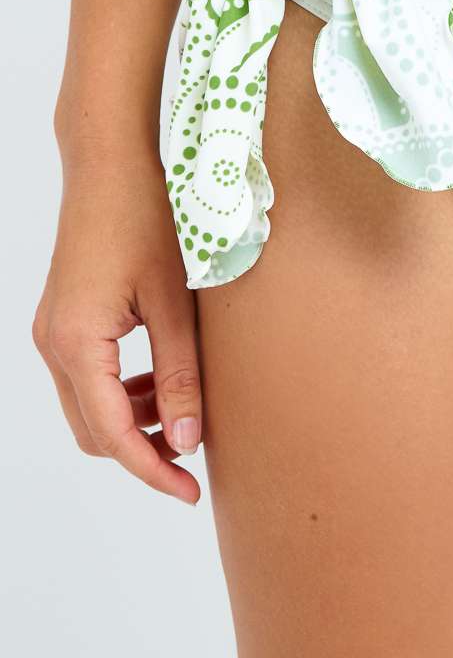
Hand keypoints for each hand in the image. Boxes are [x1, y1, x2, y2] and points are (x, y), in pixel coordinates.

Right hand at [32, 151, 201, 504]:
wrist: (110, 164)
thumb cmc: (147, 221)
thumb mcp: (176, 304)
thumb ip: (181, 374)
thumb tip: (186, 441)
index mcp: (77, 344)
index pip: (112, 434)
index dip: (151, 471)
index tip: (191, 493)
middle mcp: (52, 344)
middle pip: (93, 429)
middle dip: (142, 451)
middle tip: (196, 460)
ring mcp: (52, 331)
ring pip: (89, 404)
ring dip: (134, 419)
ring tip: (188, 410)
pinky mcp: (64, 317)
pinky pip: (88, 375)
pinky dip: (123, 389)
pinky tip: (165, 379)